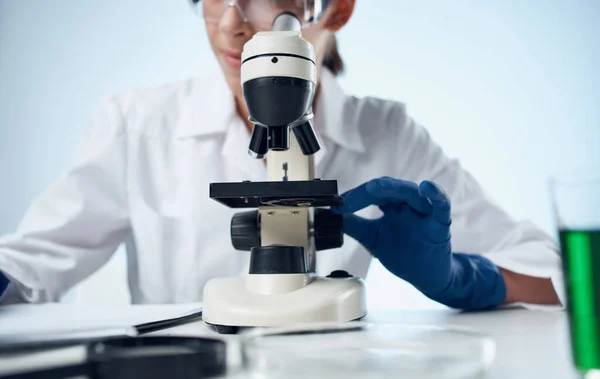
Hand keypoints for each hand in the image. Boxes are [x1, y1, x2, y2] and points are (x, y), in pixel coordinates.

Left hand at [332, 177, 505, 308]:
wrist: (426, 278)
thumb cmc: (404, 254)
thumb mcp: (372, 239)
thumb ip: (353, 226)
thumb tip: (330, 215)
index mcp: (393, 205)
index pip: (374, 193)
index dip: (355, 197)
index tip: (337, 206)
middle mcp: (409, 204)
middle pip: (390, 188)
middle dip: (369, 190)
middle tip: (348, 199)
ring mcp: (425, 212)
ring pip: (412, 192)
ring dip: (394, 188)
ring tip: (376, 187)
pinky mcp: (441, 224)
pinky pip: (442, 205)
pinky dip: (436, 194)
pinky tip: (426, 187)